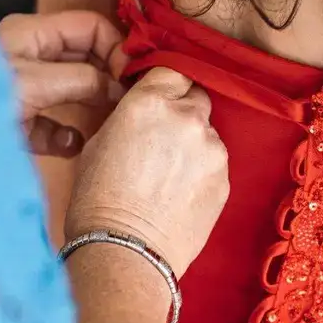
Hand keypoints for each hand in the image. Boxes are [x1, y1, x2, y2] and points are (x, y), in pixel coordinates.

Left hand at [0, 11, 122, 157]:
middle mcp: (31, 56)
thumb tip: (118, 88)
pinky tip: (70, 145)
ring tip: (110, 123)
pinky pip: (50, 126)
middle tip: (127, 103)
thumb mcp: (36, 83)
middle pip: (85, 59)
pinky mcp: (17, 122)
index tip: (129, 79)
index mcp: (33, 33)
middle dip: (107, 80)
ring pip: (71, 93)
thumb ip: (82, 81)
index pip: (90, 27)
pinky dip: (64, 137)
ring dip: (91, 109)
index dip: (116, 48)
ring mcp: (24, 89)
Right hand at [66, 68, 229, 279]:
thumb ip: (129, 117)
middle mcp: (186, 117)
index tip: (158, 97)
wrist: (125, 252)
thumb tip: (142, 113)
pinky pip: (215, 163)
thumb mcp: (98, 143)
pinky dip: (202, 171)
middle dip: (182, 111)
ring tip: (170, 175)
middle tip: (162, 138)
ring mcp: (211, 149)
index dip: (165, 84)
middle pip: (196, 97)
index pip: (171, 70)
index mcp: (149, 102)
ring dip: (193, 143)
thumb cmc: (97, 200)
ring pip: (207, 132)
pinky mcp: (225, 179)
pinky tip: (180, 193)